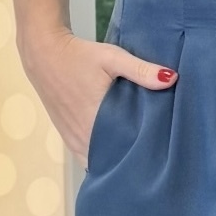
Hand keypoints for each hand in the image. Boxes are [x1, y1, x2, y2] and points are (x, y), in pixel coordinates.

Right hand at [23, 26, 178, 168]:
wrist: (44, 54)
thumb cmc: (79, 56)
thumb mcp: (112, 58)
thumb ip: (141, 70)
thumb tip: (172, 78)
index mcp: (95, 120)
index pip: (122, 153)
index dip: (140, 157)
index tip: (159, 154)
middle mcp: (82, 135)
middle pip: (111, 161)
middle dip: (130, 160)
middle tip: (154, 156)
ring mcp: (72, 139)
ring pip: (97, 161)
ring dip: (114, 160)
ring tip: (137, 155)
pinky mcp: (66, 136)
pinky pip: (85, 157)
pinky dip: (100, 156)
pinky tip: (115, 151)